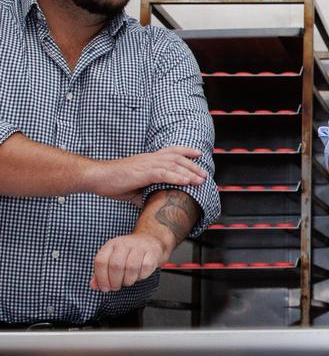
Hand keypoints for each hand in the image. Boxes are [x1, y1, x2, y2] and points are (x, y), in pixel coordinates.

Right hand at [83, 147, 206, 204]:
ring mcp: (146, 164)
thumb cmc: (112, 182)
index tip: (198, 154)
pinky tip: (187, 182)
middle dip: (193, 165)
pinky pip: (163, 174)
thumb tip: (152, 203)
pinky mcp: (142, 173)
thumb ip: (145, 192)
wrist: (96, 177)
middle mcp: (149, 159)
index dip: (186, 151)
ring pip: (173, 165)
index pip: (171, 151)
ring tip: (201, 180)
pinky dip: (177, 177)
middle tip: (205, 174)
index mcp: (148, 160)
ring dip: (189, 172)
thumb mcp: (133, 187)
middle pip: (177, 158)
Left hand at [90, 232, 167, 291]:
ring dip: (128, 280)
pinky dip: (141, 276)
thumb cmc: (129, 253)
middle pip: (116, 265)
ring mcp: (140, 247)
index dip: (101, 277)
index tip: (104, 287)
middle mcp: (124, 243)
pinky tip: (138, 276)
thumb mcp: (112, 258)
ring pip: (131, 267)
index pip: (101, 261)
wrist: (151, 241)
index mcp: (111, 245)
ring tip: (127, 282)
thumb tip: (94, 285)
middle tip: (116, 287)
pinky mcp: (152, 252)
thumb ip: (101, 272)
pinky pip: (145, 267)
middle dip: (115, 281)